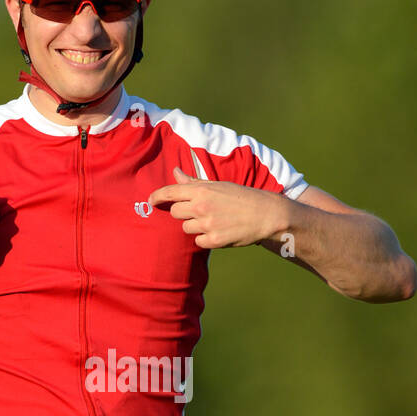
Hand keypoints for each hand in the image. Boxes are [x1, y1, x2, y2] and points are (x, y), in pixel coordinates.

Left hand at [147, 168, 288, 249]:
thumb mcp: (219, 185)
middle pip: (175, 213)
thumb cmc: (241, 197)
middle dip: (182, 213)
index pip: (171, 192)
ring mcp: (207, 224)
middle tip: (198, 211)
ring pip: (186, 228)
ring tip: (214, 221)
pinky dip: (205, 239)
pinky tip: (219, 232)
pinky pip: (198, 242)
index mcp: (202, 190)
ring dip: (195, 226)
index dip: (157, 196)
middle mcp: (201, 206)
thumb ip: (194, 182)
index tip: (150, 200)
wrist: (266, 214)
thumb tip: (176, 173)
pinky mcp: (214, 240)